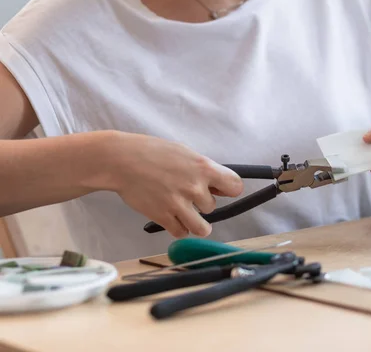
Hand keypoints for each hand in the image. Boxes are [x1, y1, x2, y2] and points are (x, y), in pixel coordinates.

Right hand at [107, 132, 243, 237]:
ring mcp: (179, 204)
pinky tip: (171, 217)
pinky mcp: (163, 217)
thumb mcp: (184, 152)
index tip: (222, 190)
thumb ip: (203, 169)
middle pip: (212, 207)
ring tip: (186, 214)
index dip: (229, 190)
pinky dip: (178, 228)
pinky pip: (181, 232)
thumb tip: (218, 185)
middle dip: (201, 202)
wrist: (121, 160)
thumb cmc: (151, 152)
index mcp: (204, 168)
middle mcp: (195, 187)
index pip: (235, 186)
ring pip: (201, 228)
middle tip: (185, 193)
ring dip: (195, 222)